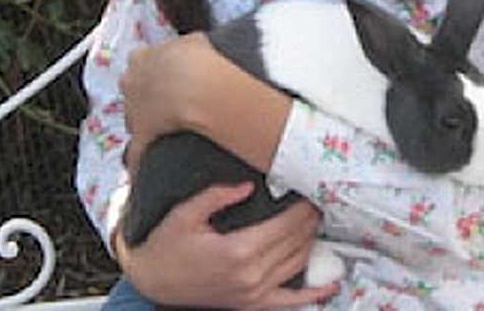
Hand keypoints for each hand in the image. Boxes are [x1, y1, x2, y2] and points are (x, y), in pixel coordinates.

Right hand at [117, 182, 339, 308]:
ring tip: (316, 222)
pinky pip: (291, 301)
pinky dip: (314, 294)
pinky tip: (331, 284)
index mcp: (239, 250)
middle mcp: (252, 274)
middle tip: (317, 200)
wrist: (152, 281)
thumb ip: (217, 196)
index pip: (285, 225)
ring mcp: (254, 293)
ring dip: (312, 242)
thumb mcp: (185, 214)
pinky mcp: (253, 305)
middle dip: (310, 220)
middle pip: (296, 242)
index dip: (303, 207)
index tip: (311, 191)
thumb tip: (248, 185)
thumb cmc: (166, 246)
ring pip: (298, 264)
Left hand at [119, 33, 218, 153]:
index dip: (152, 71)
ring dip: (145, 123)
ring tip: (166, 128)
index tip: (166, 75)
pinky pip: (136, 152)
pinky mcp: (141, 135)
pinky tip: (142, 172)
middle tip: (165, 101)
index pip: (139, 63)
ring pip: (133, 118)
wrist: (195, 85)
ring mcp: (133, 110)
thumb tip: (196, 45)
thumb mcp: (195, 40)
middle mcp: (131, 82)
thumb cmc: (196, 60)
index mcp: (141, 57)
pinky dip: (138, 162)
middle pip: (131, 91)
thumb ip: (188, 44)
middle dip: (145, 96)